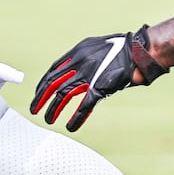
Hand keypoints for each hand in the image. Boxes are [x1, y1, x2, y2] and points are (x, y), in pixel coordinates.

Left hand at [30, 25, 167, 131]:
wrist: (139, 51)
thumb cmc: (121, 49)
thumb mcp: (95, 47)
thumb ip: (82, 58)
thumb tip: (72, 70)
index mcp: (77, 53)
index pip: (53, 71)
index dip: (43, 84)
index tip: (38, 93)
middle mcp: (79, 63)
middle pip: (53, 83)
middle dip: (41, 97)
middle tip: (34, 109)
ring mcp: (89, 76)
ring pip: (64, 95)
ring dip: (54, 109)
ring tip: (48, 120)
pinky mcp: (101, 87)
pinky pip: (84, 105)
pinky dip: (77, 117)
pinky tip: (70, 126)